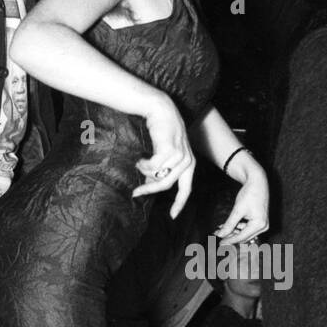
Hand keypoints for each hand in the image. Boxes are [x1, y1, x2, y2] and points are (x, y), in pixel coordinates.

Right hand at [134, 97, 194, 218]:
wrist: (161, 110)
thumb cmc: (162, 131)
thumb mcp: (167, 152)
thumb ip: (164, 168)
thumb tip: (150, 184)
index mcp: (190, 164)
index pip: (186, 189)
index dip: (179, 203)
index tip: (173, 216)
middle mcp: (188, 161)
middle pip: (166, 185)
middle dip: (149, 189)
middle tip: (135, 193)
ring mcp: (180, 156)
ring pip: (157, 175)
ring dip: (144, 171)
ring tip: (139, 164)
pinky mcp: (170, 150)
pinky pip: (152, 167)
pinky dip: (143, 164)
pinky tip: (140, 158)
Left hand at [216, 164, 269, 245]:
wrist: (258, 182)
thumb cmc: (249, 193)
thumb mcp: (237, 210)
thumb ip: (229, 224)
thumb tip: (220, 235)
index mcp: (259, 224)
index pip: (242, 236)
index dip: (229, 240)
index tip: (219, 243)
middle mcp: (263, 226)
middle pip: (244, 237)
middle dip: (231, 237)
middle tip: (218, 237)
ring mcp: (262, 225)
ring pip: (245, 233)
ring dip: (233, 232)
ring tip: (220, 229)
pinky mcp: (259, 222)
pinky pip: (247, 229)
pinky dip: (237, 228)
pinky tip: (228, 226)